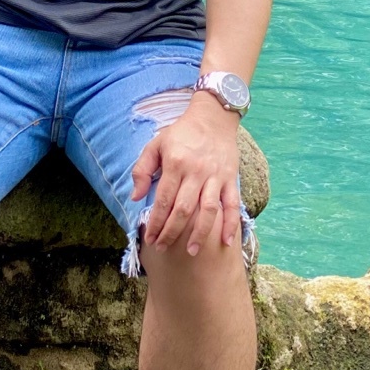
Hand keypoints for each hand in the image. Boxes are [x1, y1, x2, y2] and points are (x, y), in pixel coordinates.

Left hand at [129, 93, 240, 257]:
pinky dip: (231, 224)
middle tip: (163, 248)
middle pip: (184, 209)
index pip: (164, 199)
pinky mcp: (230, 178)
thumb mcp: (156, 144)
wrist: (212, 117)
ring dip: (200, 233)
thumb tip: (136, 197)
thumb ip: (142, 169)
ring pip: (208, 210)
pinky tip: (226, 242)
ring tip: (191, 252)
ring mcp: (215, 176)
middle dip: (172, 232)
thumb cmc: (181, 133)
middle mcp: (196, 171)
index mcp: (176, 163)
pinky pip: (233, 204)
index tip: (150, 238)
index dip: (156, 222)